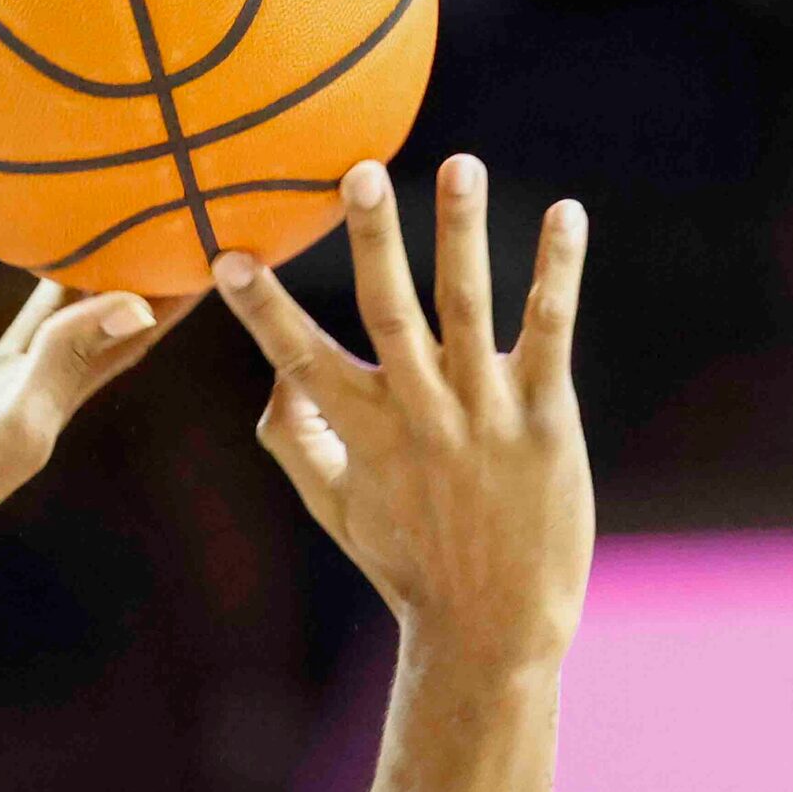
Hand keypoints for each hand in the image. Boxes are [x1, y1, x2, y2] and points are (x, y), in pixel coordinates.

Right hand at [212, 155, 592, 670]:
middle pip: (389, 311)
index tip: (226, 253)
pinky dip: (557, 271)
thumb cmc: (410, 566)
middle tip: (358, 171)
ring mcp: (483, 413)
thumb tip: (270, 375)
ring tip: (458, 162)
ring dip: (461, 231)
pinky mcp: (544, 417)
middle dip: (373, 239)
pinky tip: (566, 213)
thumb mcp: (335, 508)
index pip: (299, 356)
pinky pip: (549, 330)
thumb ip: (294, 439)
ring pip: (468, 306)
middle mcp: (419, 414)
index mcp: (362, 431)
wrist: (494, 629)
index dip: (262, 306)